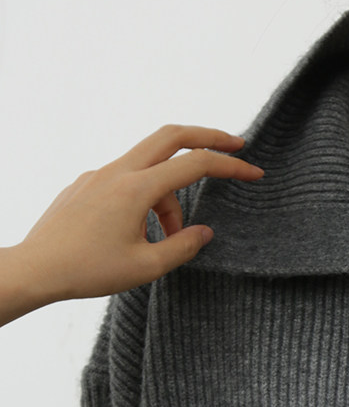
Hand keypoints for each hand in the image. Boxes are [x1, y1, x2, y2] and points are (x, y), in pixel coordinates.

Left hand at [0, 124, 264, 324]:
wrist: (36, 269)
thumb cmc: (88, 271)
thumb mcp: (146, 266)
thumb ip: (183, 247)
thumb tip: (204, 231)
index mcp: (136, 188)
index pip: (195, 164)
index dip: (230, 166)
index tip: (254, 172)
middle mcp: (117, 172)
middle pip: (171, 135)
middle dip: (207, 137)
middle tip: (235, 146)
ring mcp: (98, 175)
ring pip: (149, 167)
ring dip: (170, 194)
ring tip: (169, 237)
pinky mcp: (86, 185)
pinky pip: (126, 180)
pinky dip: (145, 199)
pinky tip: (138, 232)